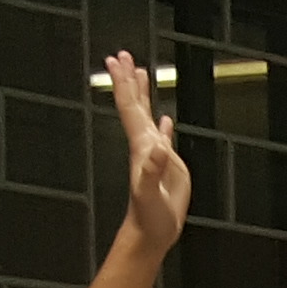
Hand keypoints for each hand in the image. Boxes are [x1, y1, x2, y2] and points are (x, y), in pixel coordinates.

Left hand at [99, 53, 187, 250]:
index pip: (130, 108)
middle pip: (134, 105)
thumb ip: (153, 170)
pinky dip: (164, 125)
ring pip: (147, 116)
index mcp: (141, 146)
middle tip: (122, 55)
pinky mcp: (169, 165)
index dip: (124, 84)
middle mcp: (145, 145)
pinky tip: (166, 119)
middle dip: (128, 80)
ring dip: (142, 94)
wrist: (151, 232)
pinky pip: (164, 137)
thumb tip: (159, 147)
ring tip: (140, 73)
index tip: (118, 61)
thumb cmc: (148, 216)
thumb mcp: (150, 193)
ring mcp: (156, 154)